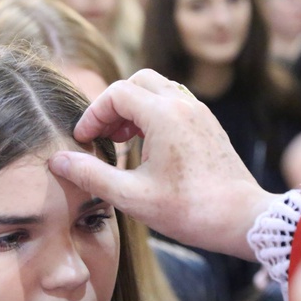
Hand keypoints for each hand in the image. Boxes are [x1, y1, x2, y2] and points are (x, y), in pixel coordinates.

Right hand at [49, 69, 278, 259]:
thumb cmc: (190, 210)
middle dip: (114, 104)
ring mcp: (200, 113)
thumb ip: (91, 175)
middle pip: (138, 81)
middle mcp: (184, 105)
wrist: (243, 219)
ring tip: (123, 140)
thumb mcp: (132, 197)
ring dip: (135, 107)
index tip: (83, 141)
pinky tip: (149, 148)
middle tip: (103, 135)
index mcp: (164, 115)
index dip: (93, 114)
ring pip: (159, 89)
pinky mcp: (209, 126)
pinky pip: (175, 103)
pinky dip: (154, 114)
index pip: (117, 94)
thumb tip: (58, 161)